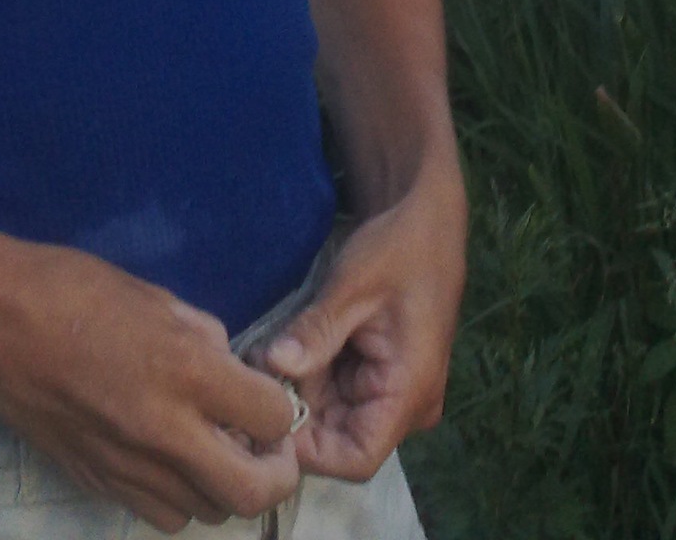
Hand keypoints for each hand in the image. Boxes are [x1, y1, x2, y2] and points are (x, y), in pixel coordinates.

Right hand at [0, 241, 304, 532]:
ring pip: (206, 512)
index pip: (272, 417)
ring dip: (223, 485)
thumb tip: (230, 368)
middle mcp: (163, 431)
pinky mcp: (97, 484)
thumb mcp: (154, 296)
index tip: (273, 398)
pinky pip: (161, 513)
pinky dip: (179, 495)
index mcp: (184, 370)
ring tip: (212, 448)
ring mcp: (128, 467)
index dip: (282, 409)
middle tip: (266, 446)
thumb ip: (203, 338)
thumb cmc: (72, 289)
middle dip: (274, 473)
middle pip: (251, 492)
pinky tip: (168, 458)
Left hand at [260, 171, 466, 479]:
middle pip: (339, 437)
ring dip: (298, 389)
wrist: (425, 217)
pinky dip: (310, 373)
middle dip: (294, 411)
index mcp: (408, 392)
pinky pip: (339, 390)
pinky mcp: (379, 374)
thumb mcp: (353, 287)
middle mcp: (406, 405)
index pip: (354, 459)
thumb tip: (272, 366)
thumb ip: (316, 332)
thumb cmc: (397, 248)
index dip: (306, 449)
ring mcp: (393, 390)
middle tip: (250, 377)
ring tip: (262, 356)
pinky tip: (283, 347)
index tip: (263, 415)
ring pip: (334, 413)